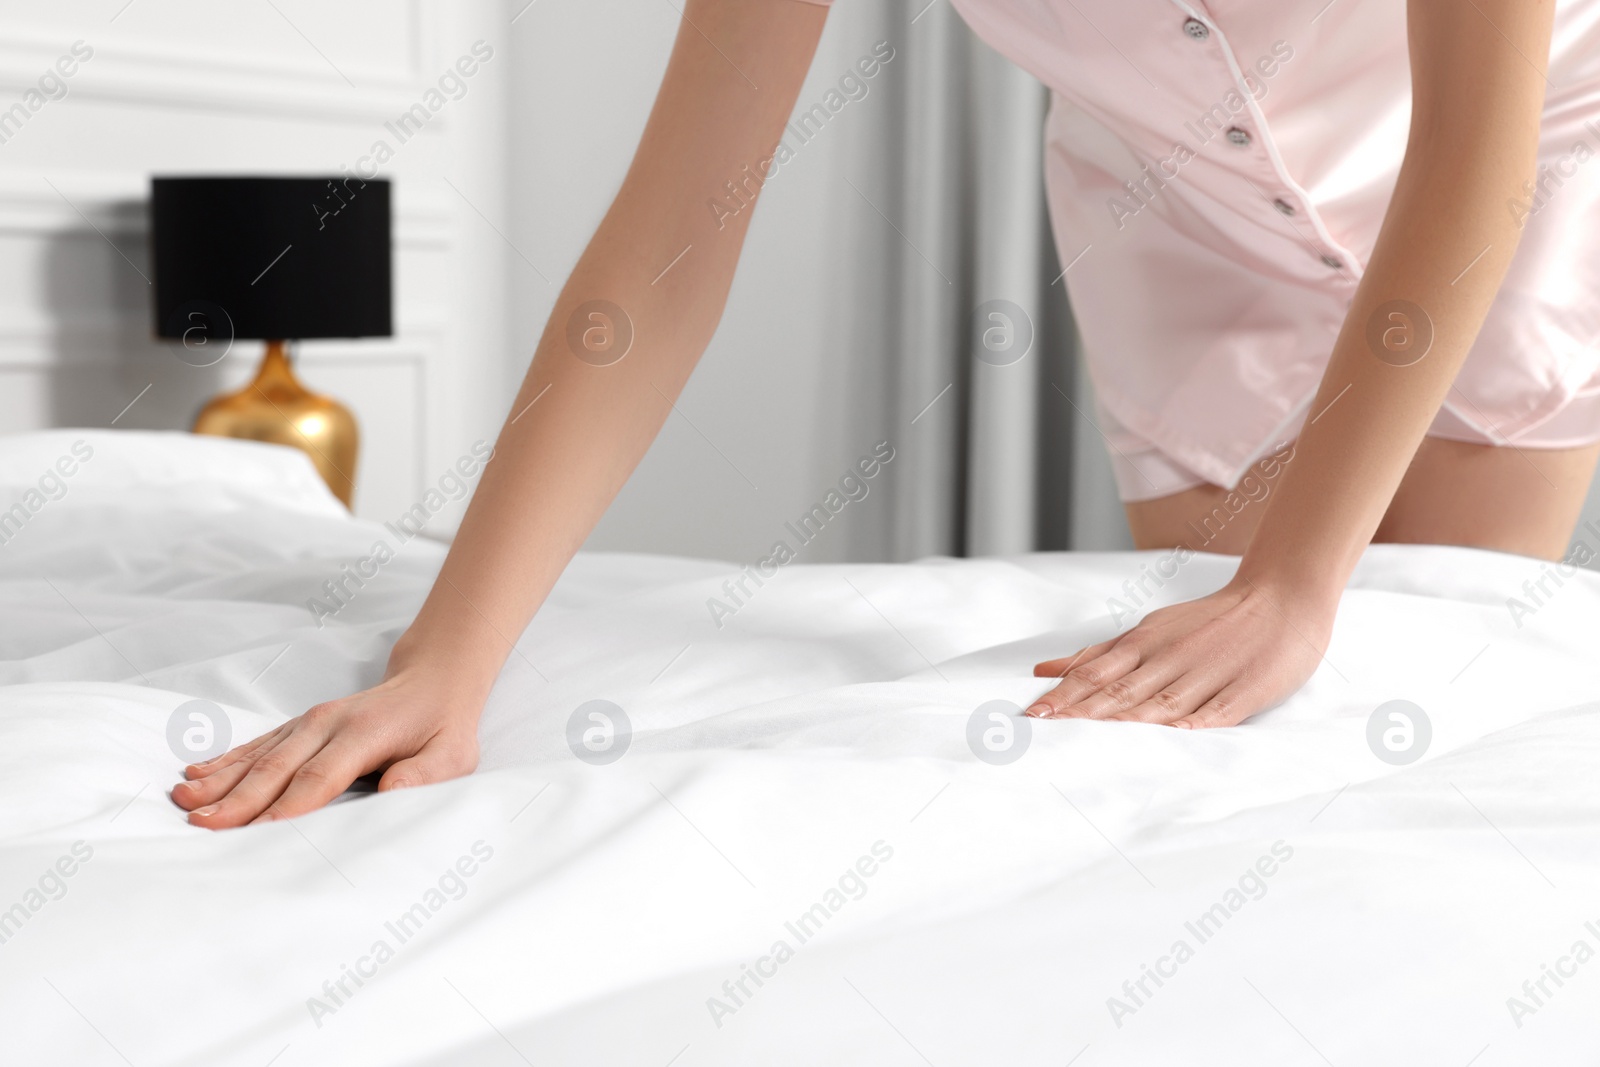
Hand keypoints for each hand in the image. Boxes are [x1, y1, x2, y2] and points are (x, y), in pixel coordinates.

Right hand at [171, 666, 482, 828]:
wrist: (433, 682)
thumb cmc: (442, 727)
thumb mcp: (453, 754)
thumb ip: (425, 774)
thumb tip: (394, 791)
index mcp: (364, 734)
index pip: (321, 776)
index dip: (288, 806)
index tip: (256, 831)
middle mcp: (329, 723)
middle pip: (278, 767)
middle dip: (238, 798)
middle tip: (200, 825)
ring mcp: (310, 721)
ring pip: (259, 755)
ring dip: (221, 779)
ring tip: (183, 800)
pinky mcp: (300, 725)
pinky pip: (258, 744)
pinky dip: (226, 760)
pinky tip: (197, 774)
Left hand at [1026, 577, 1335, 727]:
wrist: (1280, 599)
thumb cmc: (1207, 621)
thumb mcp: (1147, 630)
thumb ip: (1097, 654)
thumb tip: (1043, 671)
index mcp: (1146, 643)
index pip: (1097, 672)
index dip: (1065, 693)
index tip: (1034, 712)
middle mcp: (1171, 658)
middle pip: (1122, 690)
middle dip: (1083, 710)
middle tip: (1047, 726)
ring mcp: (1209, 675)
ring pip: (1163, 703)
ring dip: (1128, 720)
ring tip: (1094, 737)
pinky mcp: (1245, 692)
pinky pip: (1217, 712)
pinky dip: (1195, 724)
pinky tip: (1176, 737)